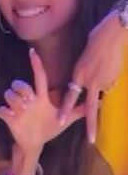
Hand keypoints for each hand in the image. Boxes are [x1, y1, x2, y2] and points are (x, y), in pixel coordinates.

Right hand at [0, 49, 83, 154]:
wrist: (35, 143)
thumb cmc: (49, 128)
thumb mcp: (66, 120)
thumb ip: (79, 110)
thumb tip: (98, 103)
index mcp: (41, 98)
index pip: (39, 77)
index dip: (37, 65)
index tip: (32, 52)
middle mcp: (28, 100)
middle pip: (19, 84)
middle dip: (22, 89)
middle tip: (30, 101)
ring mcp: (17, 108)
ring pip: (8, 94)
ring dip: (15, 101)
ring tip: (22, 111)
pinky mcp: (9, 117)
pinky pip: (2, 110)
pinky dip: (5, 112)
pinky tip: (11, 117)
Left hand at [59, 8, 125, 142]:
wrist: (111, 35)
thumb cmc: (95, 41)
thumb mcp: (84, 60)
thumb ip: (85, 73)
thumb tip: (90, 83)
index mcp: (78, 74)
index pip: (71, 96)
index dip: (66, 109)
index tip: (59, 121)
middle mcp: (89, 80)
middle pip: (90, 107)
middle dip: (90, 124)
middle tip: (90, 140)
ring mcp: (104, 80)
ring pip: (102, 90)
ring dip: (103, 84)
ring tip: (106, 67)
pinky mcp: (115, 78)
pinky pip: (112, 83)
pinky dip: (112, 78)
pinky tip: (112, 67)